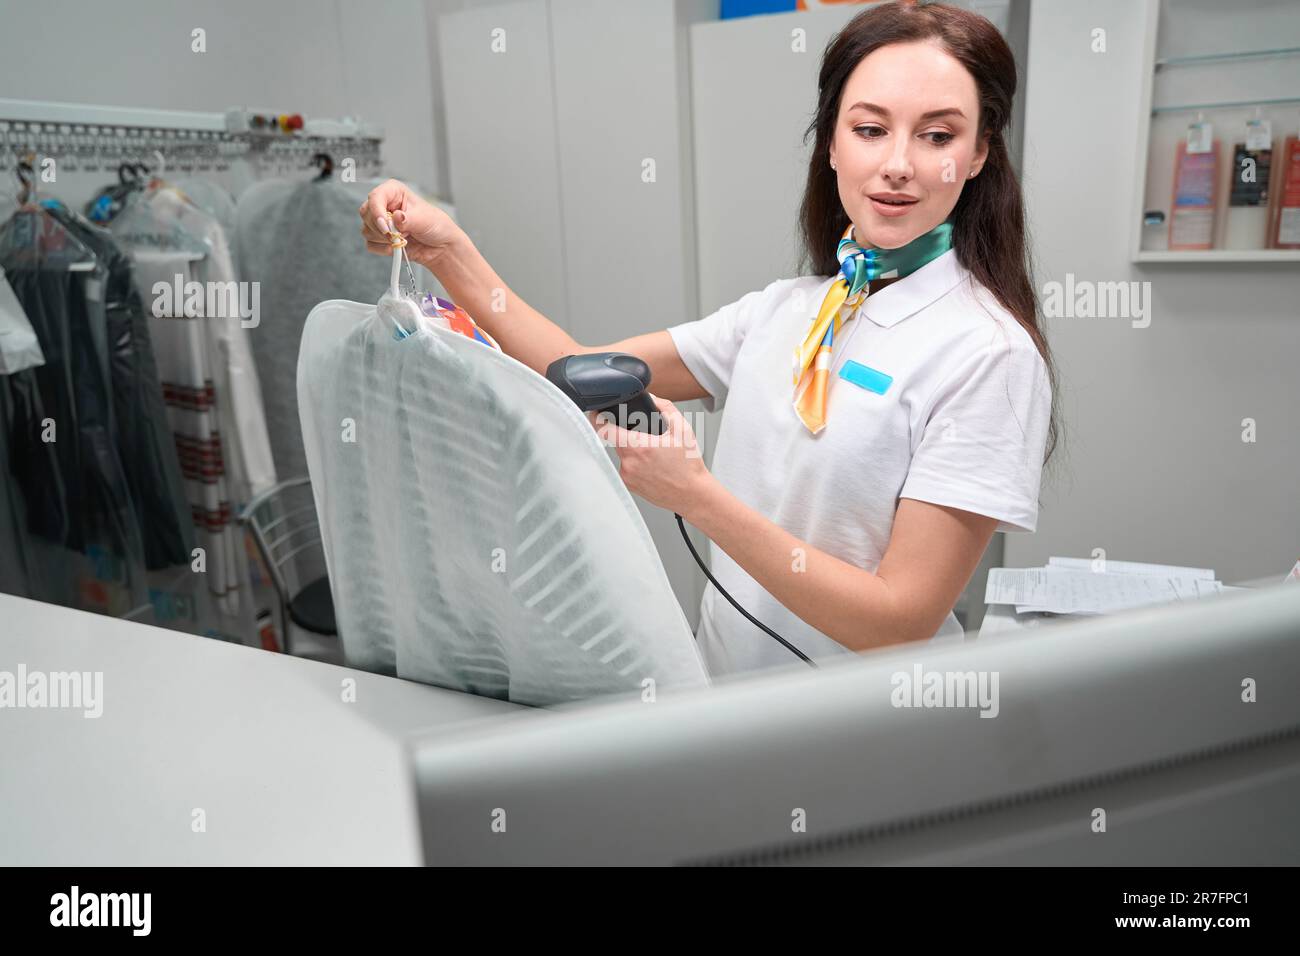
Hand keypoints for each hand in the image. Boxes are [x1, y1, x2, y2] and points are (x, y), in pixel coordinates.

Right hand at [358, 179, 462, 266]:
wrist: (441, 248)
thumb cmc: (437, 226)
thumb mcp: (425, 219)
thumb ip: (408, 219)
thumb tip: (396, 217)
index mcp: (394, 192)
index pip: (375, 197)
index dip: (377, 212)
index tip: (386, 226)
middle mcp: (385, 205)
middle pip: (366, 214)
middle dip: (382, 228)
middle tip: (401, 234)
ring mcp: (381, 223)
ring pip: (366, 230)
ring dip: (384, 239)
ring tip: (404, 239)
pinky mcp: (380, 239)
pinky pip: (370, 245)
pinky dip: (383, 249)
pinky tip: (396, 248)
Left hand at [590, 394, 714, 518]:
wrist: (692, 494)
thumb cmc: (688, 466)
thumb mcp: (682, 430)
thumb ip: (666, 408)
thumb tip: (652, 399)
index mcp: (639, 447)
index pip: (604, 429)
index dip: (597, 418)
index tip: (597, 413)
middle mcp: (629, 463)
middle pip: (615, 440)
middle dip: (626, 434)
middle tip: (644, 436)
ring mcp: (627, 476)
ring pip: (621, 454)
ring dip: (632, 450)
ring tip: (652, 454)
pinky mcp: (629, 485)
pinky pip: (626, 467)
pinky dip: (634, 463)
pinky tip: (651, 465)